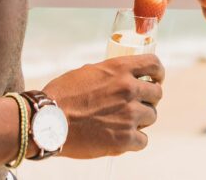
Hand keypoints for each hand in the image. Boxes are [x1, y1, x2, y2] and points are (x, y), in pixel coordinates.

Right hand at [43, 54, 165, 158]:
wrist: (47, 121)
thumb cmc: (62, 96)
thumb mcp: (88, 72)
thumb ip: (110, 74)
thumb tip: (122, 77)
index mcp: (119, 69)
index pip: (154, 65)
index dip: (158, 73)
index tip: (156, 79)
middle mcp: (128, 89)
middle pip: (157, 93)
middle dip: (148, 99)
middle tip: (136, 105)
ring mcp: (129, 114)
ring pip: (152, 117)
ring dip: (141, 120)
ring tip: (123, 122)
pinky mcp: (124, 139)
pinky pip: (143, 140)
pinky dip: (134, 141)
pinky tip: (121, 138)